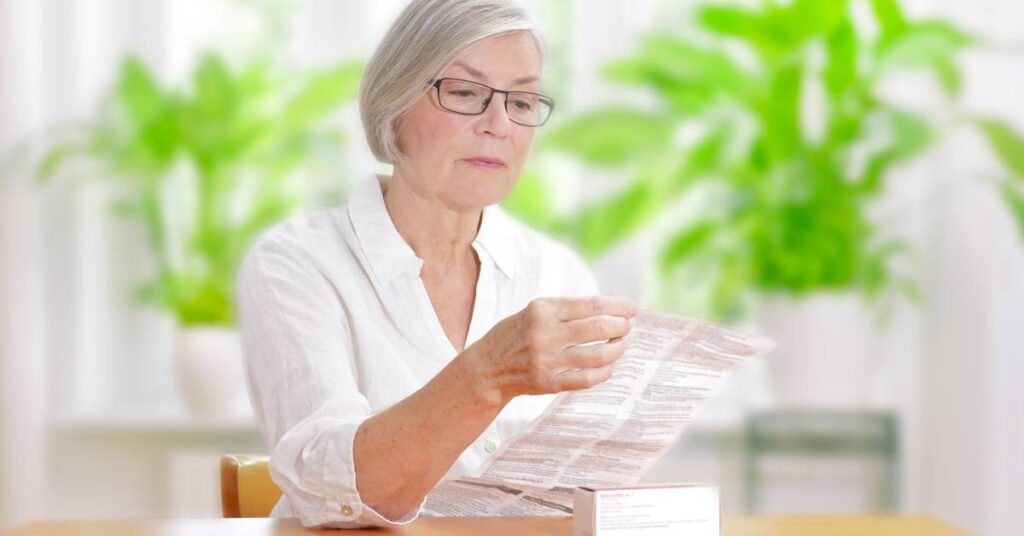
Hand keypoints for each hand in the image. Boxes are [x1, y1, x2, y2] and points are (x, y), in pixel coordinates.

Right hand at [463, 296, 637, 404]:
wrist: (487, 367)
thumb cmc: (516, 334)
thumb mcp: (534, 311)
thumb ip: (566, 310)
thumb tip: (609, 309)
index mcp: (542, 309)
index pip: (591, 305)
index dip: (618, 306)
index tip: (632, 308)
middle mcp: (545, 333)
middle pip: (598, 327)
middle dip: (621, 326)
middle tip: (626, 327)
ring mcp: (547, 360)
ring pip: (598, 355)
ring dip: (617, 349)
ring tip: (619, 345)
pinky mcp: (549, 383)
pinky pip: (587, 379)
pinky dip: (605, 371)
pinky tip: (609, 366)